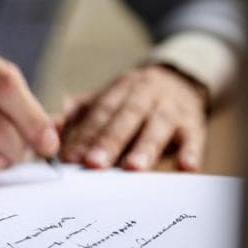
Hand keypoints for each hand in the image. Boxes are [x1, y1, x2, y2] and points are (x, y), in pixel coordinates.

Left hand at [57, 65, 206, 170]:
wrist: (181, 79)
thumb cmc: (134, 99)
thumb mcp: (108, 98)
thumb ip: (80, 112)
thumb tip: (52, 125)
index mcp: (119, 92)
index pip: (100, 114)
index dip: (84, 135)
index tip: (70, 157)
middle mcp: (144, 98)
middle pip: (125, 119)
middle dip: (109, 142)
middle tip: (93, 164)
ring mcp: (171, 110)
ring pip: (157, 128)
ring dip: (145, 148)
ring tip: (132, 169)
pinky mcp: (195, 124)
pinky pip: (195, 137)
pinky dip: (191, 151)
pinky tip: (186, 167)